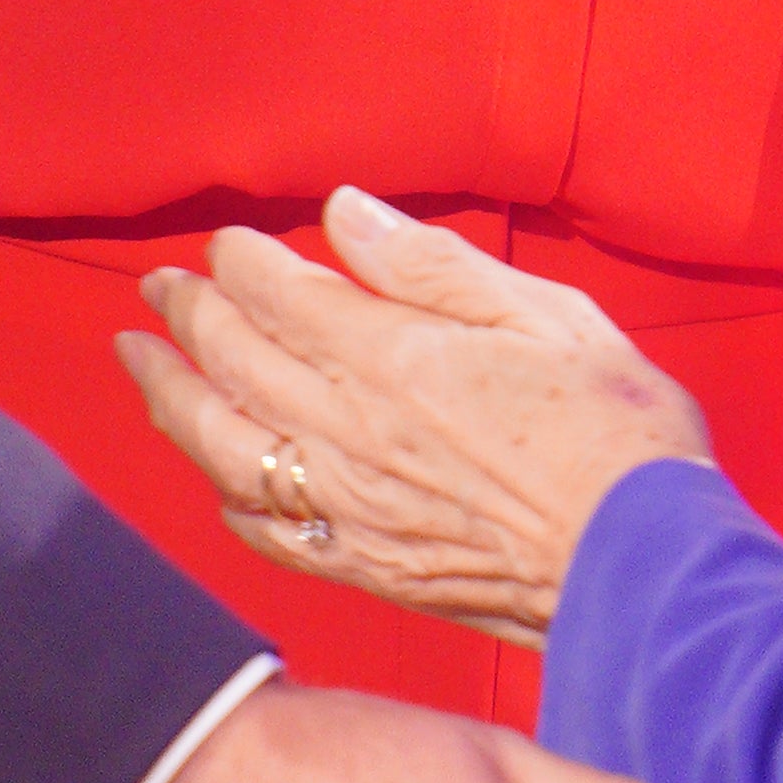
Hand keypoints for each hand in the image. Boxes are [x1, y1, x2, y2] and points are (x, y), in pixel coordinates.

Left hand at [115, 191, 710, 641]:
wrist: (643, 567)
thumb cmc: (616, 431)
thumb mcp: (546, 314)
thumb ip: (432, 265)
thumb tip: (344, 214)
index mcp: (391, 356)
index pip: (277, 293)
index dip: (239, 261)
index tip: (227, 244)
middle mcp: (349, 431)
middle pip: (233, 361)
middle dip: (185, 315)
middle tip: (157, 289)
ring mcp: (348, 507)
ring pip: (223, 446)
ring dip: (169, 398)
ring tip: (139, 364)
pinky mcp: (366, 568)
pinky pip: (269, 533)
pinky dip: (227, 501)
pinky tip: (215, 482)